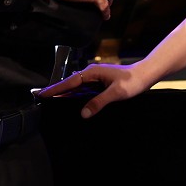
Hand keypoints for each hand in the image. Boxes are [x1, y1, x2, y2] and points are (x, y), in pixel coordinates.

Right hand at [37, 62, 151, 117]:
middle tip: (41, 99)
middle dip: (56, 91)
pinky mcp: (100, 83)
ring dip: (65, 94)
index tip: (42, 94)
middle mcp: (91, 73)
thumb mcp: (116, 92)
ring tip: (52, 102)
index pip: (70, 82)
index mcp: (92, 72)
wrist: (145, 75)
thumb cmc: (132, 82)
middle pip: (70, 84)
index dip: (56, 89)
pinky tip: (71, 102)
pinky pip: (83, 89)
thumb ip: (99, 102)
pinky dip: (75, 95)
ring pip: (76, 87)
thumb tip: (83, 113)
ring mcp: (95, 78)